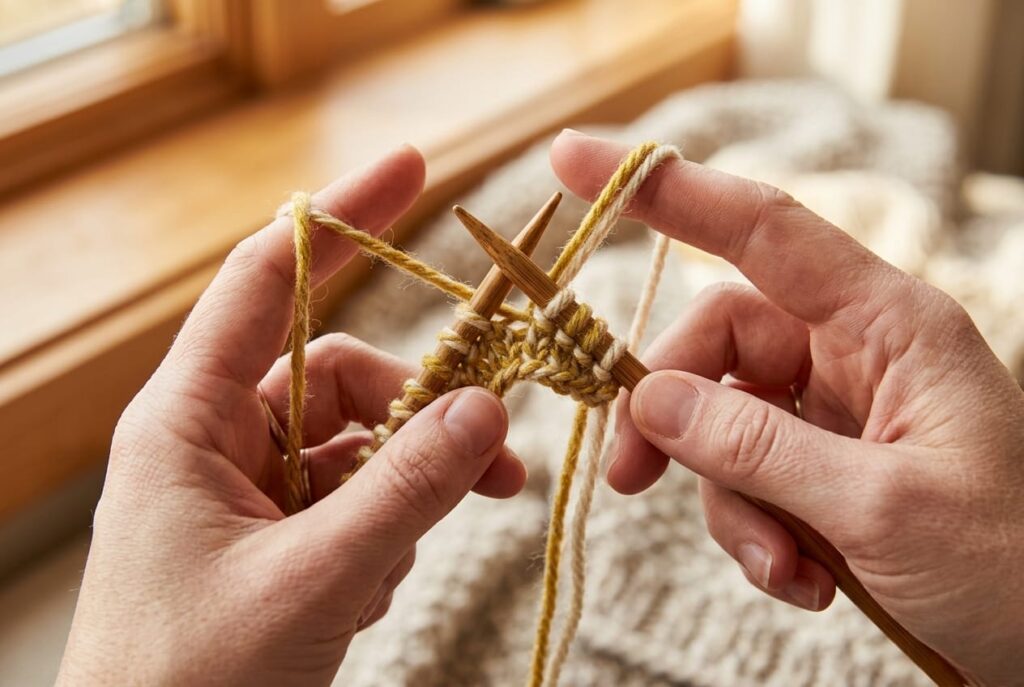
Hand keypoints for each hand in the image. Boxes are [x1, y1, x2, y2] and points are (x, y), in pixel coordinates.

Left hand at [57, 145, 525, 686]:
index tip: (414, 166)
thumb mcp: (310, 581)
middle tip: (498, 457)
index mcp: (188, 420)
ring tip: (403, 562)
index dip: (343, 217)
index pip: (267, 279)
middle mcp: (219, 441)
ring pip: (359, 448)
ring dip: (408, 490)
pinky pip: (355, 502)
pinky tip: (366, 593)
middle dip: (420, 414)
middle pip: (342, 378)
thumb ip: (405, 492)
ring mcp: (251, 493)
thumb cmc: (187, 686)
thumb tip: (489, 410)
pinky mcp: (277, 539)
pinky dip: (384, 535)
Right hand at [551, 131, 1023, 685]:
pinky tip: (808, 583)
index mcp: (888, 324)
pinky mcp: (821, 466)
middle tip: (627, 478)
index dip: (666, 190)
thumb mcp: (881, 508)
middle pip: (716, 342)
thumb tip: (650, 399)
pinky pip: (747, 478)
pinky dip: (757, 535)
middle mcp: (854, 353)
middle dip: (669, 413)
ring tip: (785, 570)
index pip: (760, 230)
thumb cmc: (1013, 565)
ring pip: (721, 421)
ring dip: (728, 503)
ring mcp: (834, 412)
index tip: (574, 158)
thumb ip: (756, 447)